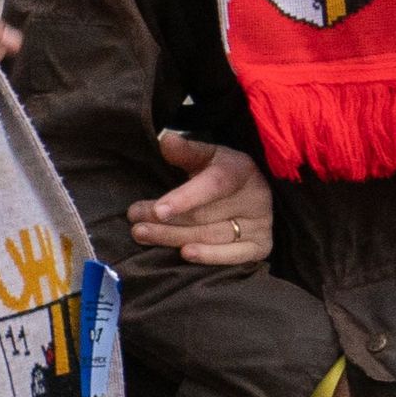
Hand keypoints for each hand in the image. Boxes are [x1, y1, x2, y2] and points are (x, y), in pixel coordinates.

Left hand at [127, 130, 274, 265]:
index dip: (185, 198)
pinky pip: (235, 255)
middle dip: (165, 220)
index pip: (212, 186)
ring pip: (211, 235)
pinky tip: (185, 254)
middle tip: (134, 219)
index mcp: (241, 171)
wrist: (254, 193)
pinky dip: (210, 256)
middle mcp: (255, 198)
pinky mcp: (261, 245)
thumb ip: (186, 151)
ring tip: (142, 233)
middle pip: (203, 215)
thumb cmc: (223, 173)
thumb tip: (166, 140)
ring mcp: (260, 224)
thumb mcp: (206, 156)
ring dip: (174, 237)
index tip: (158, 209)